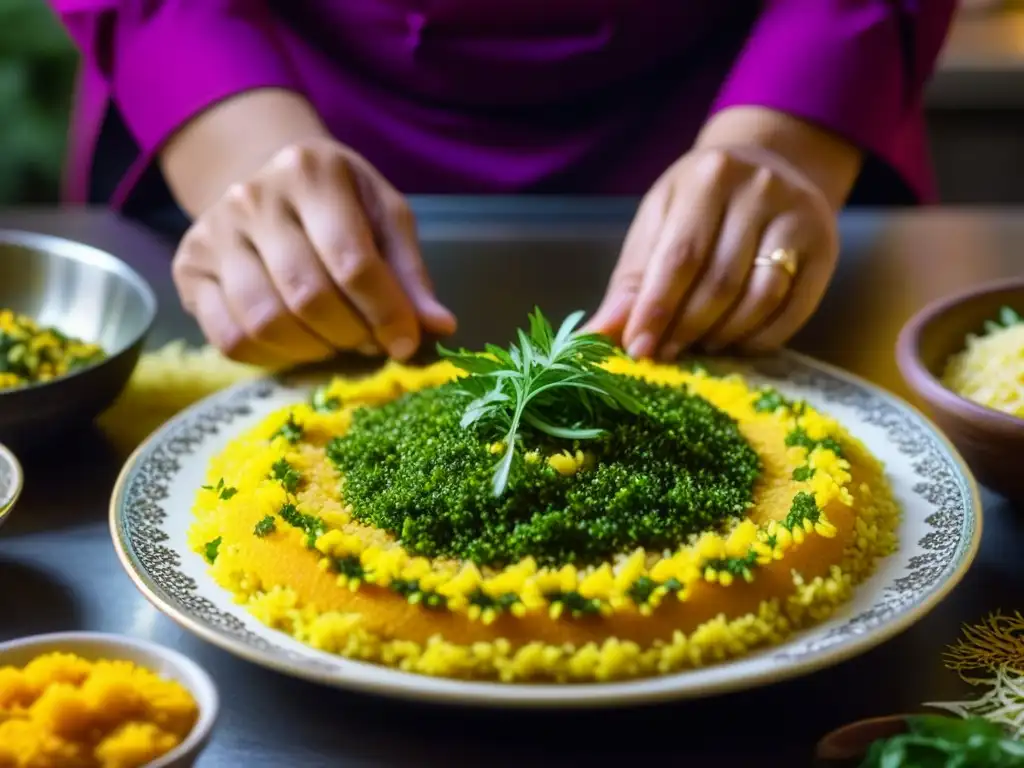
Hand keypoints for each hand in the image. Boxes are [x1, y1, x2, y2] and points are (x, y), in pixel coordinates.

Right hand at [172, 137, 455, 365]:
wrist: (268, 184)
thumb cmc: (339, 204)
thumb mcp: (384, 218)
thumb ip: (410, 273)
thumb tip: (438, 328)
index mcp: (311, 172)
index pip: (353, 262)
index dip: (386, 314)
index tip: (406, 343)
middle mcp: (252, 197)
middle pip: (308, 296)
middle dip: (350, 334)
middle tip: (369, 341)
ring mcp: (212, 232)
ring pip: (265, 322)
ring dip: (313, 349)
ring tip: (336, 341)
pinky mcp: (188, 269)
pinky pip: (229, 338)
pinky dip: (271, 357)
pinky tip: (298, 344)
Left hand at [585, 144, 839, 358]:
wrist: (772, 166)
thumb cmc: (700, 204)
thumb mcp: (659, 225)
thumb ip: (632, 282)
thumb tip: (596, 337)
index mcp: (708, 177)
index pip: (680, 257)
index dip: (657, 310)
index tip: (638, 350)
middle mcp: (760, 189)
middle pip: (720, 281)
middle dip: (687, 328)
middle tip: (666, 354)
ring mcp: (799, 216)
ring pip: (760, 297)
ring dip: (724, 335)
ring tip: (699, 345)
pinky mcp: (826, 246)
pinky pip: (793, 308)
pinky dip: (760, 337)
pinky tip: (736, 341)